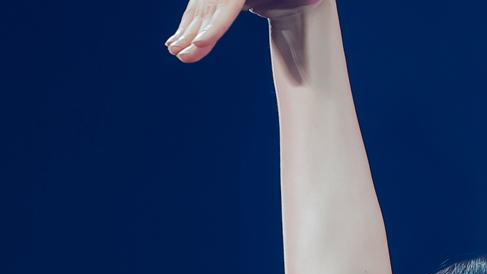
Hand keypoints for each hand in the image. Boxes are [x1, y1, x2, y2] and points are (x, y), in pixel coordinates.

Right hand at [166, 0, 319, 61]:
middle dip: (193, 34)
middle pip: (208, 9)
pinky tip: (174, 42)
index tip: (199, 44)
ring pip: (198, 10)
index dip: (213, 27)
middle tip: (184, 55)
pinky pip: (196, 9)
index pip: (226, 6)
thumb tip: (312, 0)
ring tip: (175, 51)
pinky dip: (186, 25)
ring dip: (185, 32)